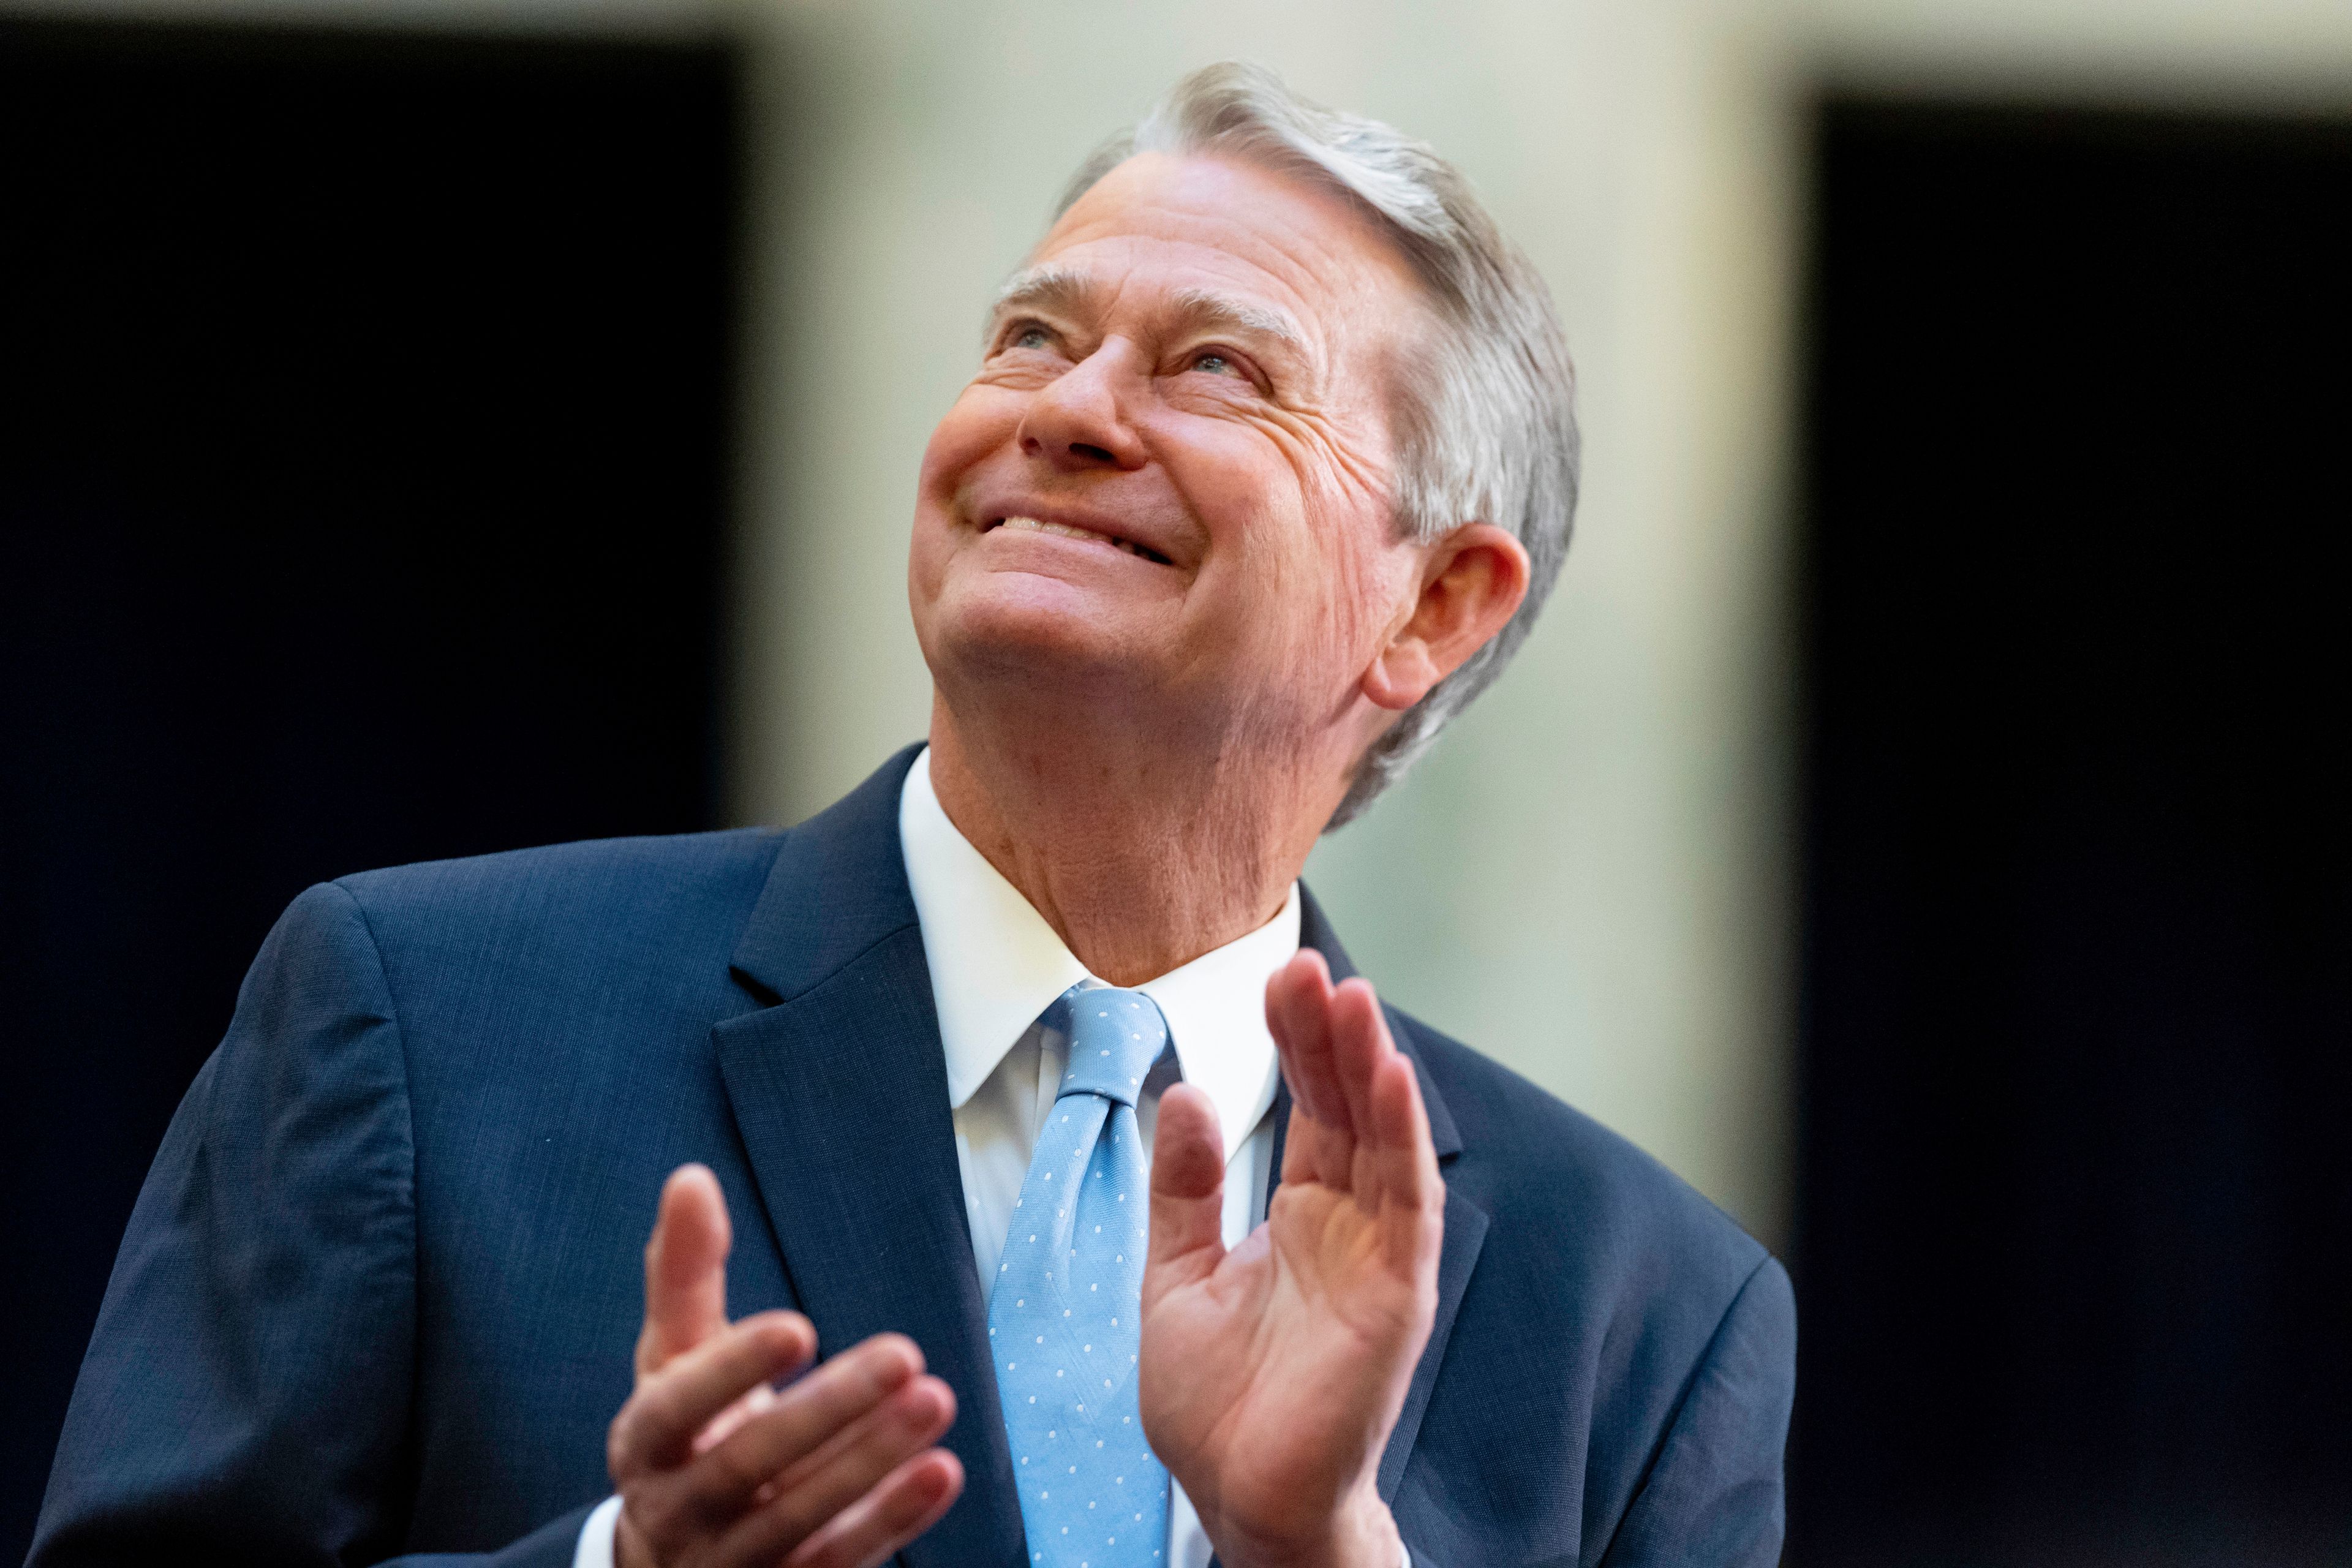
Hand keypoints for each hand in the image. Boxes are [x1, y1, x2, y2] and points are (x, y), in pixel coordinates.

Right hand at [607, 1165, 965, 1567]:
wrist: (670, 1559)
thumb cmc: (685, 1431)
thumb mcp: (673, 1356)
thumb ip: (684, 1274)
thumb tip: (692, 1178)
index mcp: (645, 1442)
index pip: (679, 1408)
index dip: (734, 1370)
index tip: (800, 1325)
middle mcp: (677, 1511)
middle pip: (750, 1466)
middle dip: (830, 1411)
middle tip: (906, 1354)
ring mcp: (728, 1565)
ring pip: (801, 1524)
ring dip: (873, 1464)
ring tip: (938, 1399)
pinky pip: (837, 1565)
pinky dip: (892, 1522)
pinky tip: (944, 1471)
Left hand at [1139, 952, 1442, 1567]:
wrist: (1237, 1497)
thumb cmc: (1216, 1406)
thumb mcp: (1173, 1276)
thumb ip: (1184, 1188)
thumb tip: (1187, 1094)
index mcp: (1300, 1214)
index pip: (1309, 1107)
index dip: (1296, 1041)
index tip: (1279, 976)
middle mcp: (1348, 1225)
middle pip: (1348, 1107)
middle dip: (1330, 1035)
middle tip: (1307, 965)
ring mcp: (1377, 1257)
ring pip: (1384, 1141)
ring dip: (1371, 1067)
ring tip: (1350, 998)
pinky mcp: (1395, 1294)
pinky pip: (1405, 1203)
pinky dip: (1402, 1138)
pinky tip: (1391, 1080)